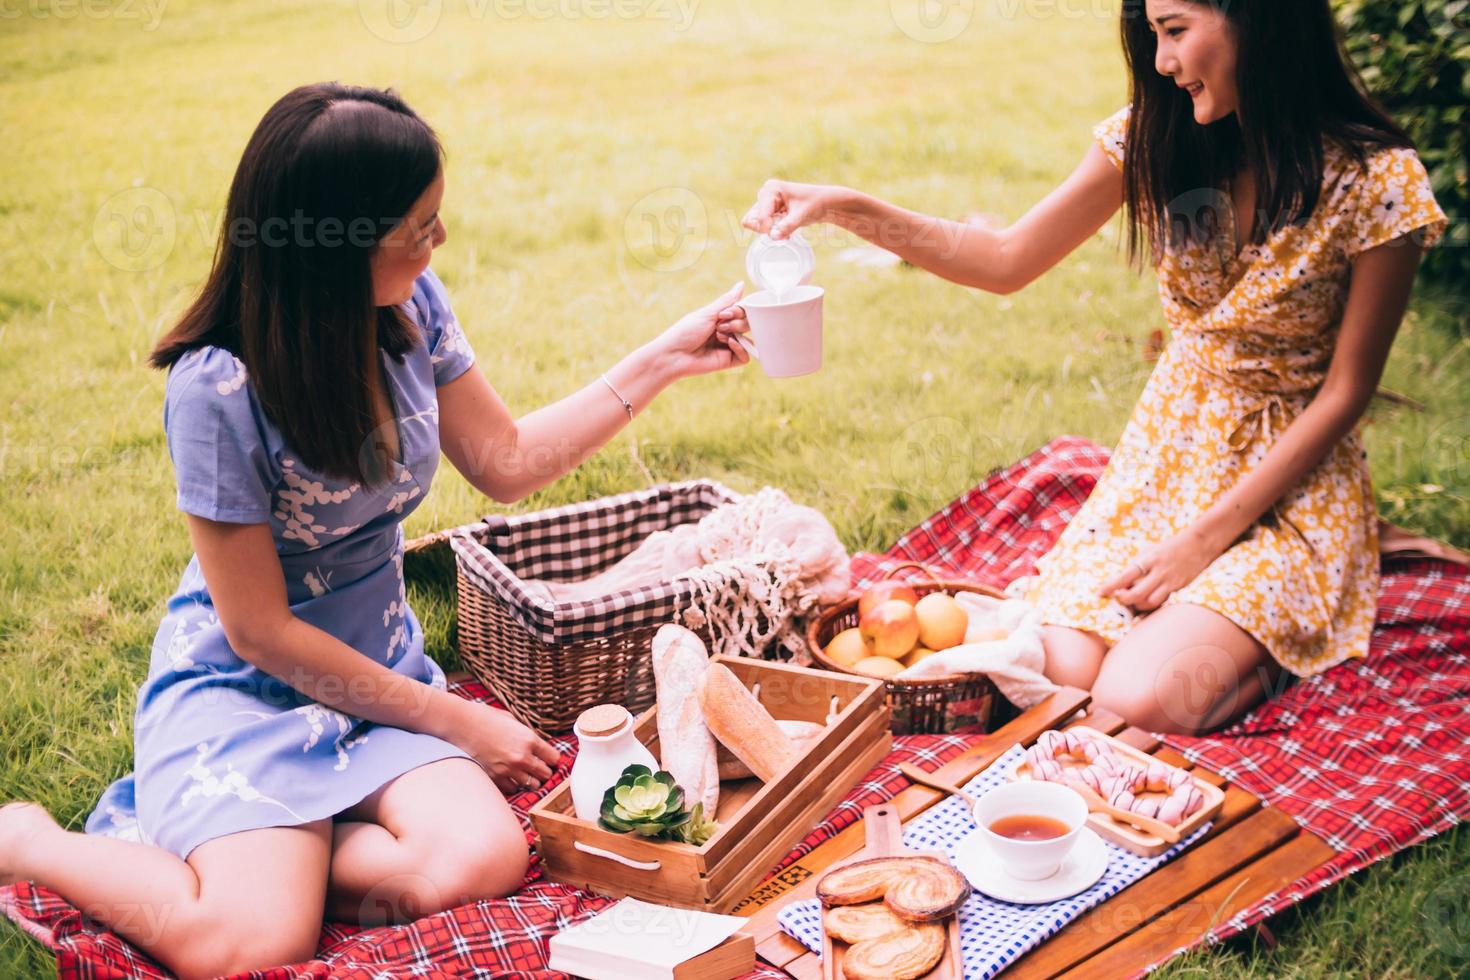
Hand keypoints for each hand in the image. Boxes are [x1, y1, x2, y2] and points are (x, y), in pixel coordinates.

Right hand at [451, 700, 561, 795]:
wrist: (461, 724)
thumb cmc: (486, 717)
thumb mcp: (513, 720)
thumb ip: (527, 735)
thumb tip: (537, 746)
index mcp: (529, 739)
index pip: (554, 758)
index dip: (552, 759)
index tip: (548, 759)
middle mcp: (521, 757)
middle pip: (546, 774)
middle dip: (544, 771)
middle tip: (538, 767)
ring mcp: (508, 769)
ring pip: (532, 785)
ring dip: (530, 780)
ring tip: (524, 773)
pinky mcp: (495, 777)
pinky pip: (513, 789)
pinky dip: (514, 785)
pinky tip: (510, 777)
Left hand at [650, 281, 751, 379]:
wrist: (673, 355)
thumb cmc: (685, 332)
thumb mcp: (707, 313)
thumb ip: (727, 301)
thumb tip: (741, 284)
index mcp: (721, 319)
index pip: (742, 312)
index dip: (739, 310)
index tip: (725, 313)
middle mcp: (726, 332)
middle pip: (748, 324)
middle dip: (737, 322)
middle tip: (719, 325)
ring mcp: (728, 347)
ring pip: (749, 339)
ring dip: (737, 333)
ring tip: (719, 335)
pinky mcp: (729, 361)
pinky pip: (746, 356)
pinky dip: (741, 349)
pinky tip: (729, 344)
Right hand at [742, 179, 847, 239]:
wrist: (826, 203)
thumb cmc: (816, 203)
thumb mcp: (802, 215)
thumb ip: (787, 226)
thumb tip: (773, 237)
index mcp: (770, 189)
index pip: (758, 216)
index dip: (768, 228)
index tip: (783, 232)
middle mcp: (764, 194)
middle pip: (752, 220)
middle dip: (768, 229)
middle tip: (786, 227)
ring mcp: (766, 203)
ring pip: (756, 224)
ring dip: (772, 230)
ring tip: (788, 226)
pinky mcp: (769, 211)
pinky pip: (763, 226)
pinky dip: (774, 231)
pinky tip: (786, 229)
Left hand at [1098, 527, 1220, 612]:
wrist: (1198, 544)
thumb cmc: (1170, 548)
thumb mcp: (1151, 552)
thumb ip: (1138, 566)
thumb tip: (1122, 582)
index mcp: (1147, 559)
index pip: (1125, 575)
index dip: (1111, 586)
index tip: (1100, 593)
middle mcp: (1157, 570)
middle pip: (1135, 593)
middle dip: (1123, 599)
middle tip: (1118, 598)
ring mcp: (1169, 580)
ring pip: (1148, 601)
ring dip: (1137, 604)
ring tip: (1133, 600)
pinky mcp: (1178, 586)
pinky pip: (1161, 601)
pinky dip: (1151, 604)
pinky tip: (1147, 600)